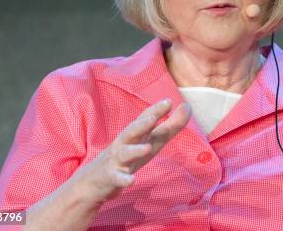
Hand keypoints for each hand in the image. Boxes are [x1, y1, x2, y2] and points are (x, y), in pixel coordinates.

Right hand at [74, 99, 191, 202]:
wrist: (95, 180)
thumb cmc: (129, 156)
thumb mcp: (151, 141)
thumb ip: (170, 126)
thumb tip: (187, 107)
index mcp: (135, 134)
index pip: (144, 119)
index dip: (155, 110)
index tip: (169, 102)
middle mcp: (124, 143)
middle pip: (131, 131)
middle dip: (141, 125)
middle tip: (152, 119)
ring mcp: (116, 160)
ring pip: (124, 153)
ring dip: (134, 150)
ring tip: (146, 148)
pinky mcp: (111, 177)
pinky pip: (117, 178)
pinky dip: (123, 179)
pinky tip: (131, 181)